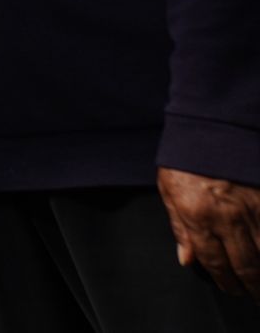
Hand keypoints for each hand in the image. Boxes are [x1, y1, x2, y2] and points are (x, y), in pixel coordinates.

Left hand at [158, 167, 259, 299]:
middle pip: (247, 266)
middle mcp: (229, 217)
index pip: (215, 263)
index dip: (226, 282)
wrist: (211, 125)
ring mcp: (254, 209)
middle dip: (253, 288)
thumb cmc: (187, 158)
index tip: (232, 290)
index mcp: (198, 216)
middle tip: (255, 297)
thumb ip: (179, 228)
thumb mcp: (169, 191)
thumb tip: (187, 260)